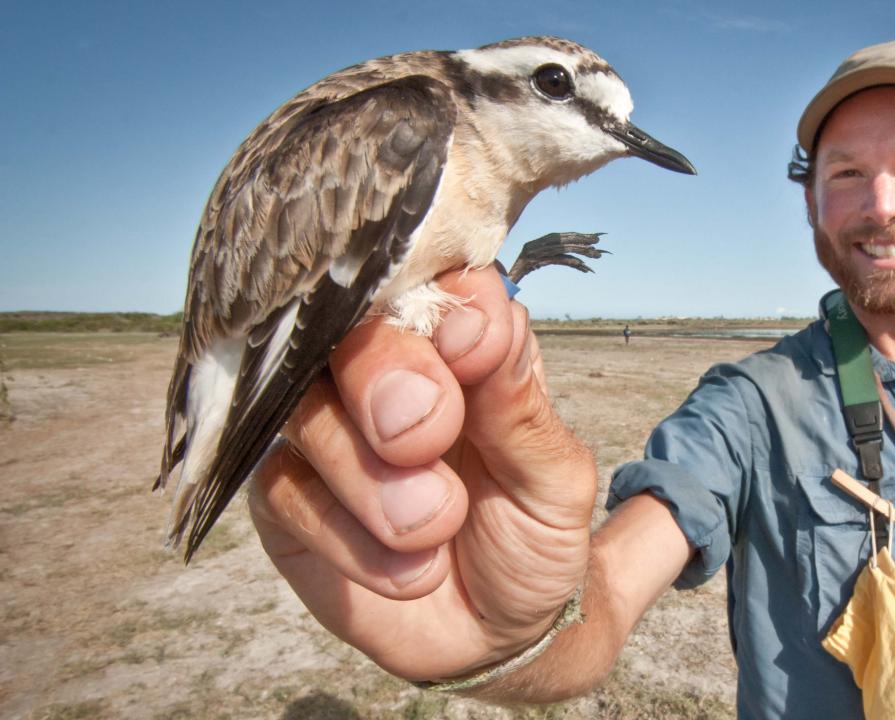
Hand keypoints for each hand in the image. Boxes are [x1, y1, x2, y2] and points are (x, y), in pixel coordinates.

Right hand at [248, 264, 596, 682]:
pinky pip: (284, 489)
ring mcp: (329, 429)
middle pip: (351, 331)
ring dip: (371, 477)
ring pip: (305, 410)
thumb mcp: (555, 480)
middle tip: (428, 439)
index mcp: (462, 348)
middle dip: (388, 381)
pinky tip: (409, 570)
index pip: (435, 285)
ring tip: (436, 527)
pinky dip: (350, 536)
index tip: (471, 349)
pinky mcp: (287, 494)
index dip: (444, 306)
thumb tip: (483, 314)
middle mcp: (388, 372)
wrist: (498, 634)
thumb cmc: (534, 536)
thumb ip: (518, 402)